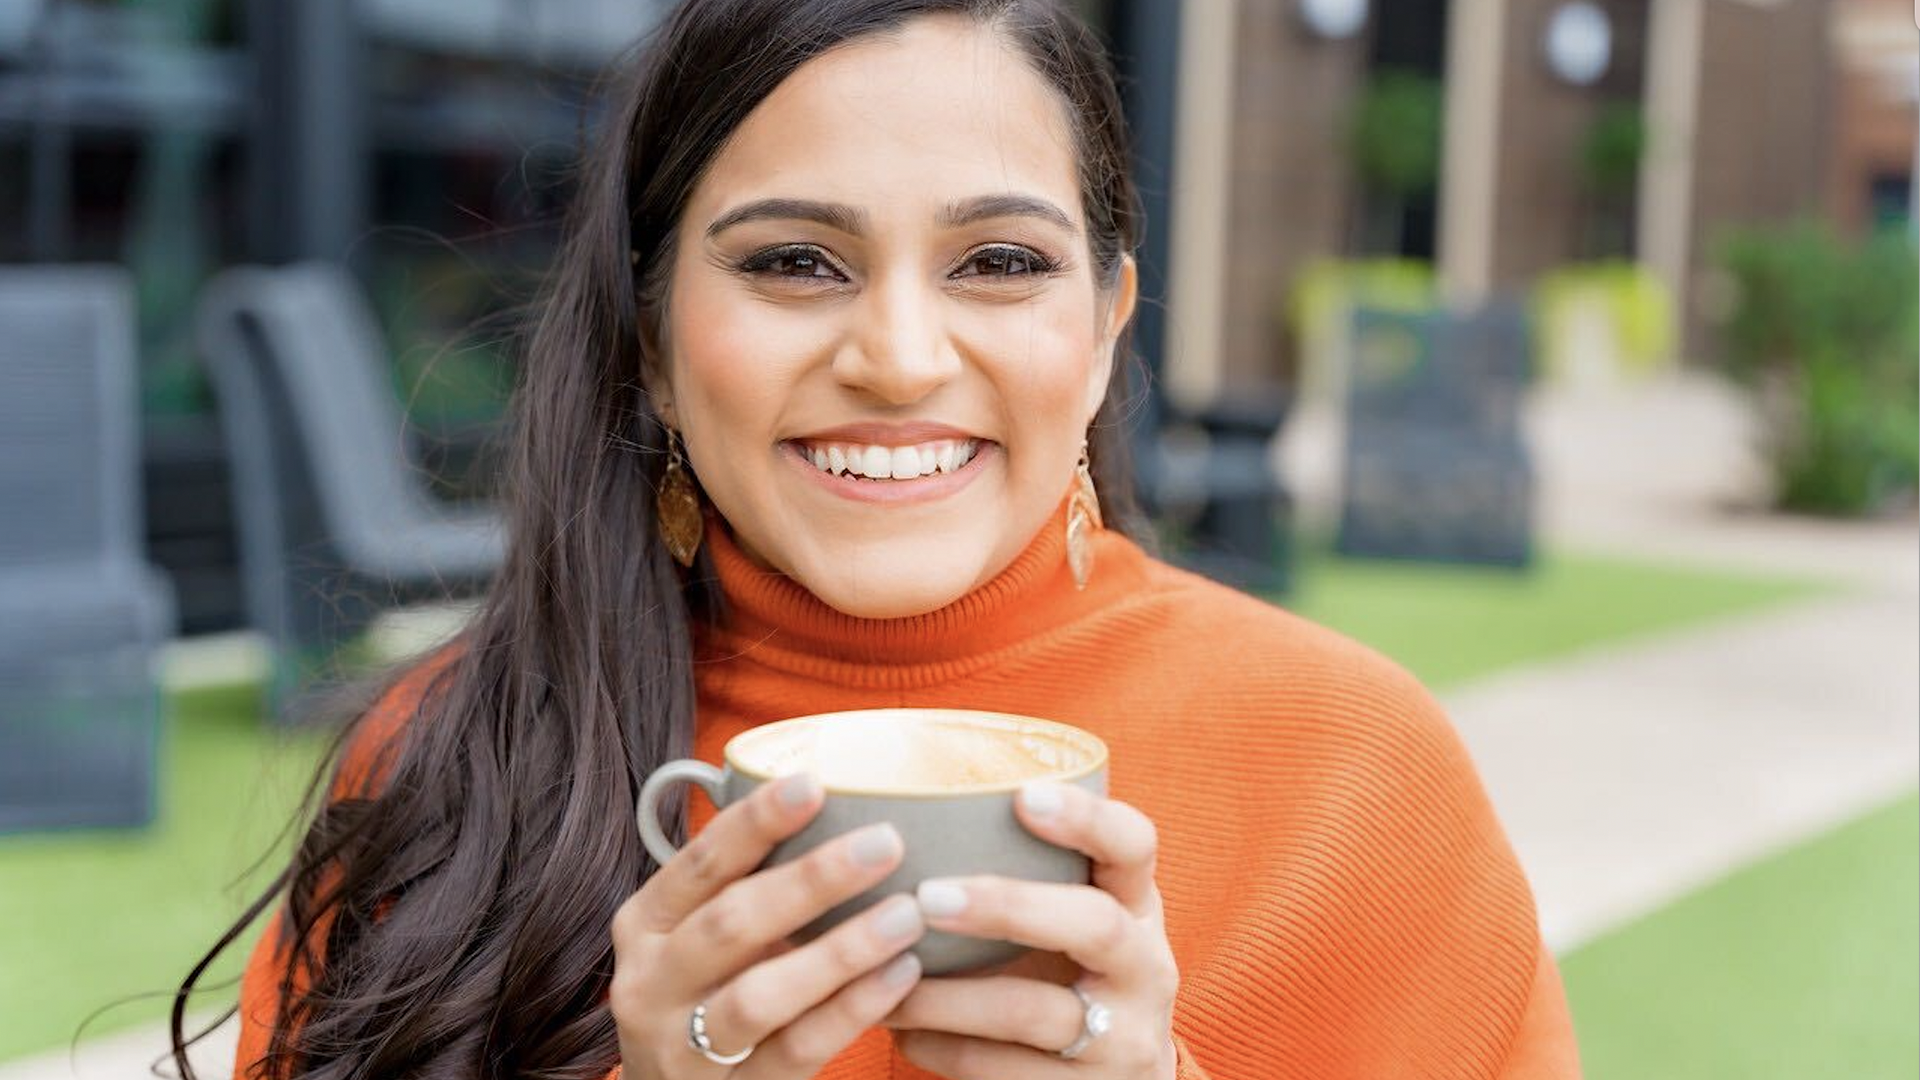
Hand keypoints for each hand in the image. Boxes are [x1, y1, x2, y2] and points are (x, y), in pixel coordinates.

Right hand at [610, 773, 927, 1078]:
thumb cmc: (707, 997)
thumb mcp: (703, 940)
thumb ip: (749, 886)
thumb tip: (845, 809)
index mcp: (646, 925)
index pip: (701, 863)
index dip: (756, 821)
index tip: (814, 783)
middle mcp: (650, 984)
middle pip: (732, 922)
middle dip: (812, 879)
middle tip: (885, 843)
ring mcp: (683, 1048)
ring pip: (761, 994)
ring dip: (840, 951)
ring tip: (906, 915)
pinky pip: (796, 1049)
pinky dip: (851, 1009)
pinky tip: (899, 975)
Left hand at [884, 782, 1178, 1078]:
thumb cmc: (1071, 971)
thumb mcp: (1076, 916)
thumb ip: (1025, 872)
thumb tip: (899, 819)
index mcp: (1137, 905)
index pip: (1134, 845)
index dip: (1087, 818)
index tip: (1023, 796)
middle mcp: (1145, 968)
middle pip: (1094, 926)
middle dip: (1008, 906)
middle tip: (927, 898)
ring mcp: (1123, 1039)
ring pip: (1033, 1011)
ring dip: (947, 996)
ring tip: (885, 976)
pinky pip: (1004, 1072)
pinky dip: (942, 1049)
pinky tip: (902, 1030)